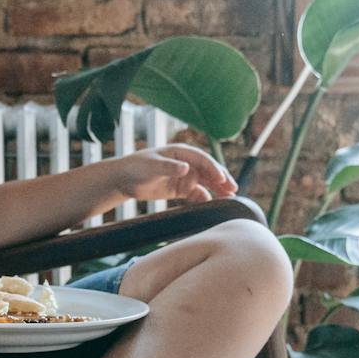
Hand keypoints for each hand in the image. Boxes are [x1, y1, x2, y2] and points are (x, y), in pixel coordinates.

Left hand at [113, 144, 237, 204]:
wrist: (124, 180)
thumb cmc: (137, 167)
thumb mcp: (152, 166)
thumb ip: (170, 167)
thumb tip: (187, 168)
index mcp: (181, 152)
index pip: (203, 159)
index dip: (214, 169)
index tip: (222, 180)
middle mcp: (186, 163)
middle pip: (209, 171)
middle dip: (222, 179)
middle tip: (234, 190)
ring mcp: (185, 176)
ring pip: (206, 183)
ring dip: (218, 190)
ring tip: (230, 198)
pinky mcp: (181, 189)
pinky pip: (197, 194)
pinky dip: (205, 199)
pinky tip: (212, 205)